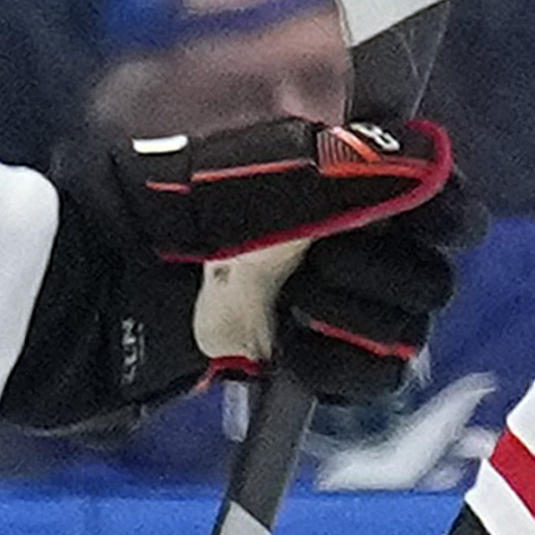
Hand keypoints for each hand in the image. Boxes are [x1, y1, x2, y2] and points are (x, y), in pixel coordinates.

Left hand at [15, 116, 475, 418]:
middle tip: (320, 265)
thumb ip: (354, 167)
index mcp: (342, 176)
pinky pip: (371, 378)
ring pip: (408, 330)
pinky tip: (293, 350)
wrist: (93, 296)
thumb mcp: (258, 175)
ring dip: (360, 320)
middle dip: (385, 271)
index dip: (442, 213)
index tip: (420, 224)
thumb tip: (432, 155)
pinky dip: (343, 366)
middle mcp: (344, 238)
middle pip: (431, 272)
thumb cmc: (161, 213)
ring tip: (295, 308)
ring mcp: (324, 303)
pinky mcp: (304, 361)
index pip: (441, 197)